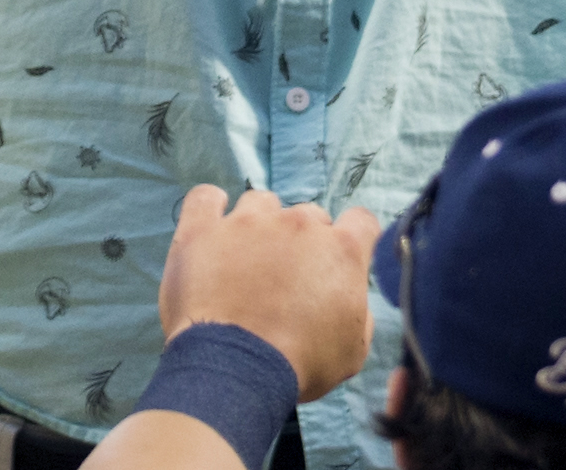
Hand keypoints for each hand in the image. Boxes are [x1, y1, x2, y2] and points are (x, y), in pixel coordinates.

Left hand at [157, 186, 380, 398]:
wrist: (238, 367)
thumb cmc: (300, 364)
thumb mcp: (353, 350)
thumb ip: (357, 311)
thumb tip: (347, 295)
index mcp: (341, 251)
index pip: (361, 221)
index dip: (354, 239)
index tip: (340, 258)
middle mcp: (298, 225)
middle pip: (309, 216)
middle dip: (304, 242)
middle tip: (289, 278)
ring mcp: (248, 222)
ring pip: (261, 203)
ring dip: (261, 224)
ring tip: (249, 258)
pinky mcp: (203, 229)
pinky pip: (206, 198)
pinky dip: (211, 205)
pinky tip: (213, 225)